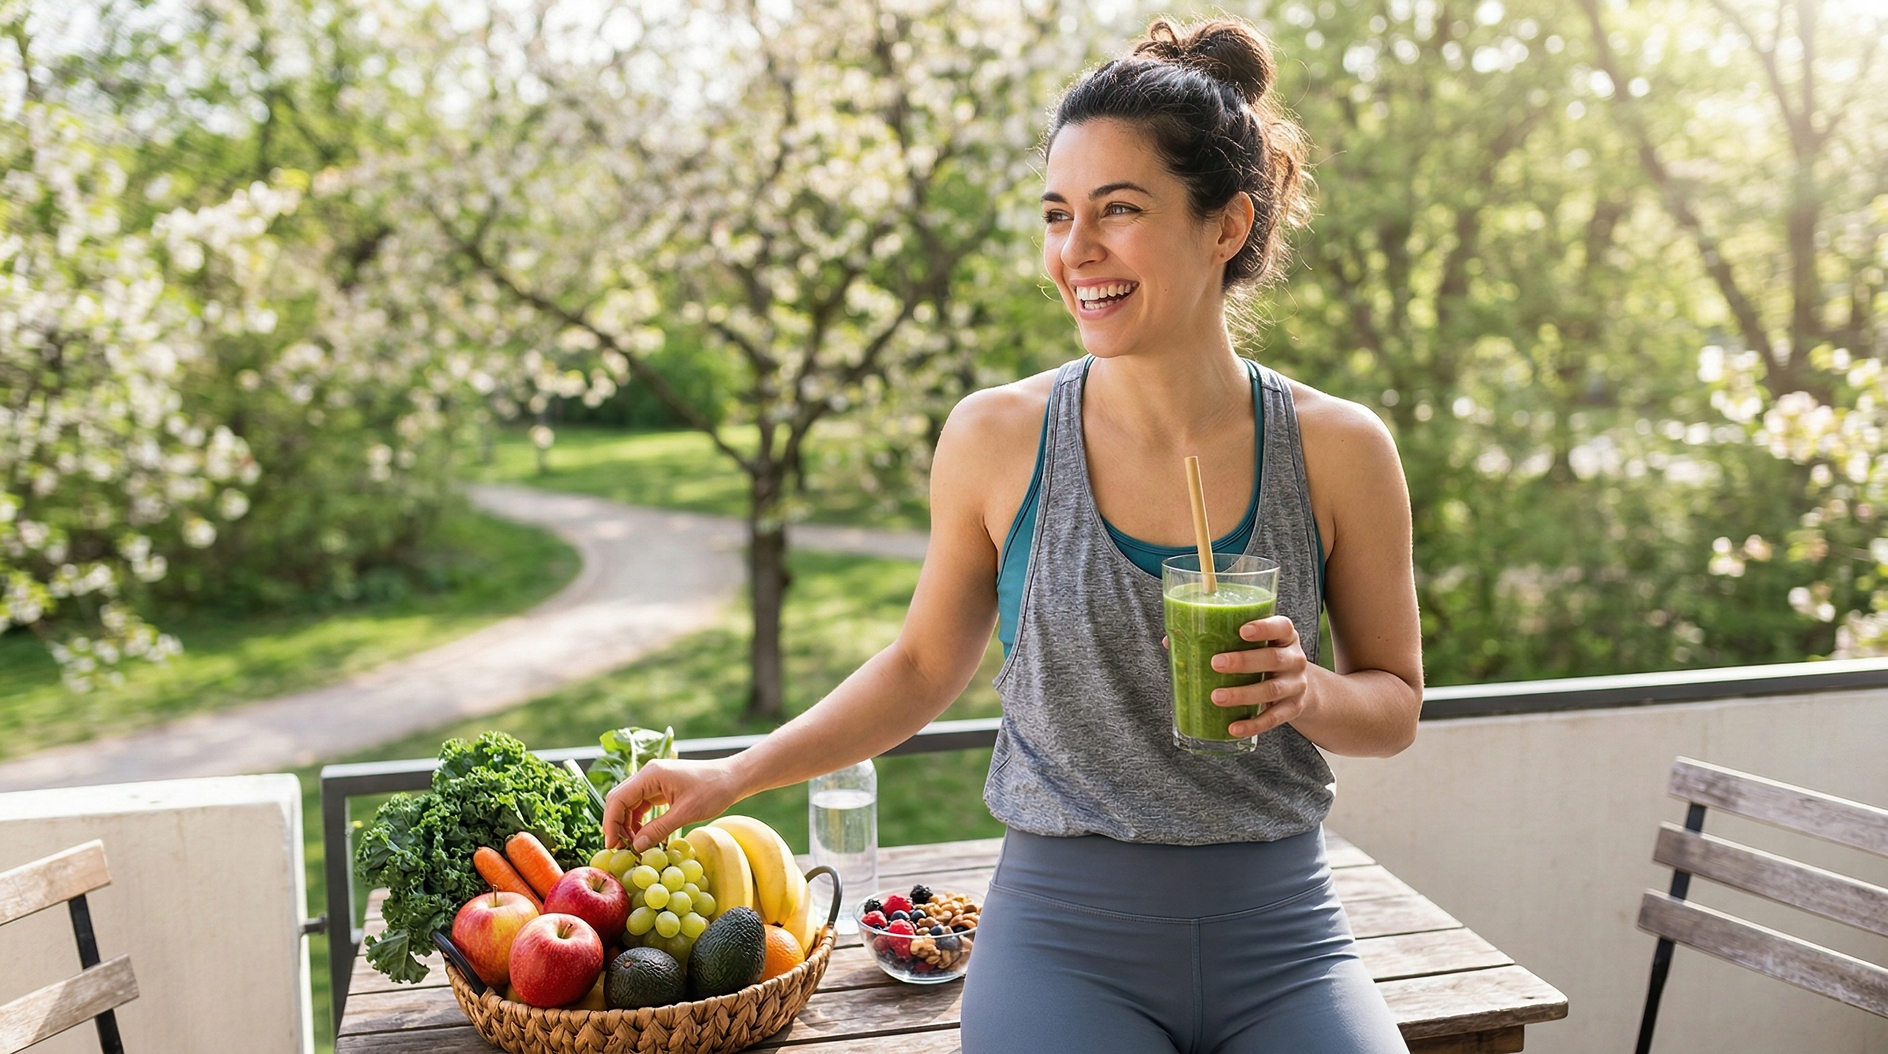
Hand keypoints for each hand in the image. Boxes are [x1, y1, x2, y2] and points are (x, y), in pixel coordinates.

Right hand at [602, 757, 744, 852]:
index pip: (618, 798)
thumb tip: (636, 847)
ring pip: (629, 804)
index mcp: (650, 775)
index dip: (611, 822)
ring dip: (626, 824)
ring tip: (631, 846)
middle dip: (616, 824)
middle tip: (619, 849)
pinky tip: (643, 836)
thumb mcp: (686, 813)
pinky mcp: (660, 788)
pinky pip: (641, 805)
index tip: (612, 845)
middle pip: (619, 800)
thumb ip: (659, 830)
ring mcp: (653, 780)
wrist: (733, 777)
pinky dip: (638, 821)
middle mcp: (647, 775)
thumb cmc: (713, 790)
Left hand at [1210, 615, 1311, 737]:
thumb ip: (1219, 638)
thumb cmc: (1263, 657)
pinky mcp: (1293, 708)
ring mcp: (1296, 685)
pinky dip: (1253, 725)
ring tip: (1217, 697)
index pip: (1281, 626)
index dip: (1264, 627)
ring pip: (1271, 690)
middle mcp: (1295, 659)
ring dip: (1243, 694)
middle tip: (1216, 663)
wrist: (1298, 686)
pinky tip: (1233, 728)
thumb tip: (1168, 640)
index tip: (1242, 630)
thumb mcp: (1252, 644)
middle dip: (1244, 661)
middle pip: (1273, 658)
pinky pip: (1274, 718)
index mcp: (1285, 636)